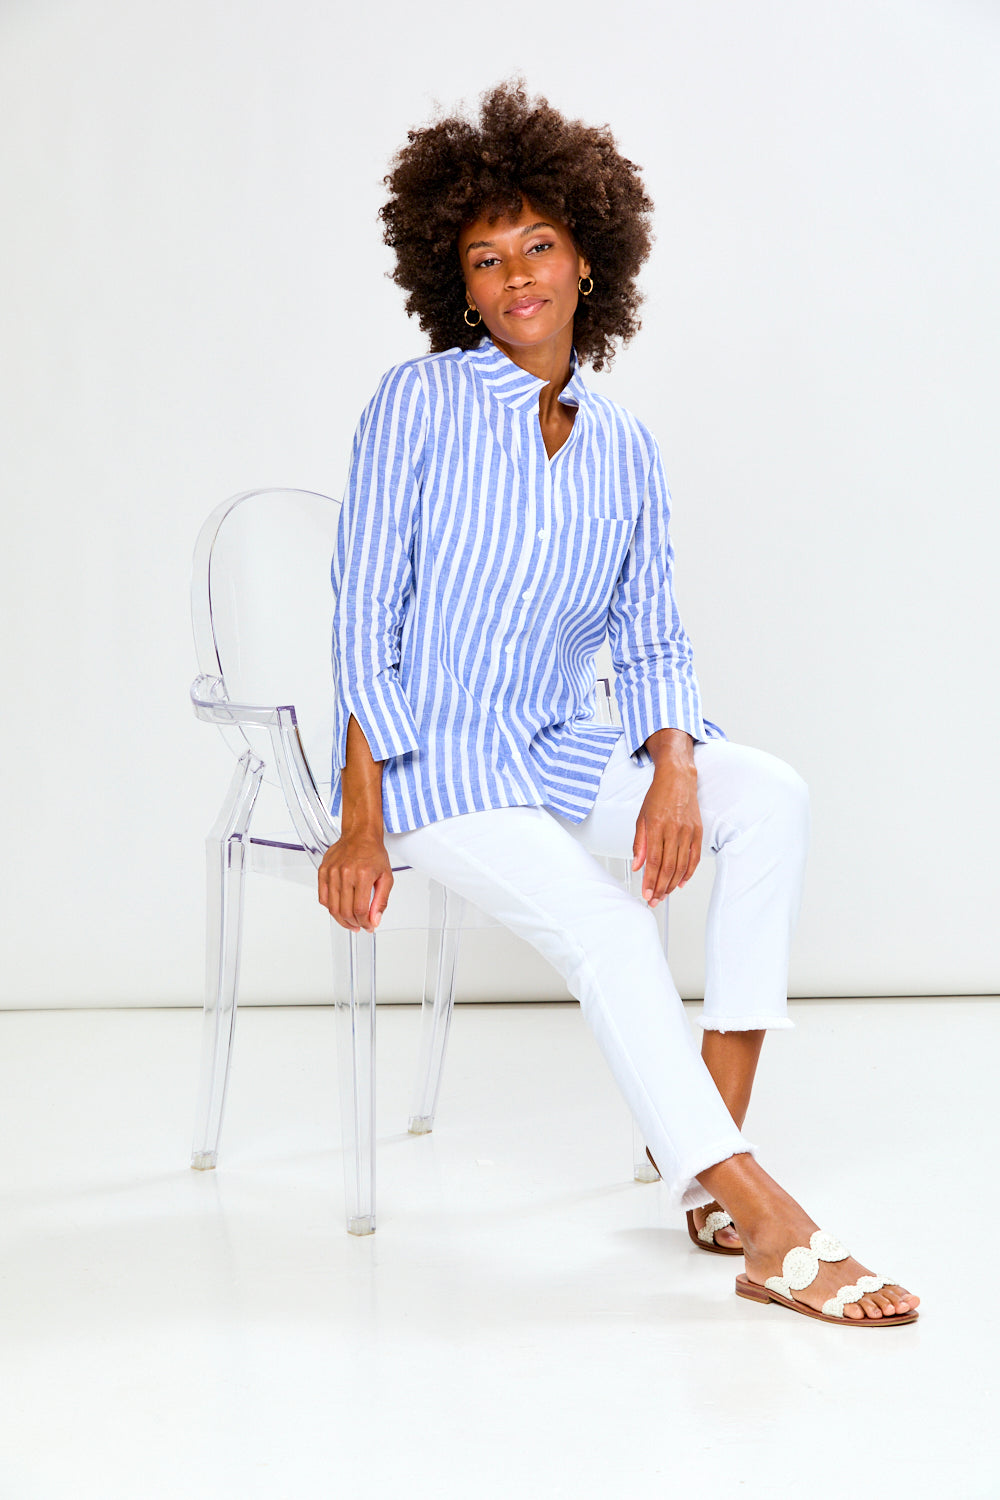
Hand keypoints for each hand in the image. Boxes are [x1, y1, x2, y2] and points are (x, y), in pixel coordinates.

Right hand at [318, 828, 393, 931]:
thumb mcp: (386, 877)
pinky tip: (339, 909)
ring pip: (333, 907)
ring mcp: (332, 872)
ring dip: (342, 920)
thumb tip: (374, 920)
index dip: (364, 922)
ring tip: (350, 922)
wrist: (360, 835)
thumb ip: (381, 901)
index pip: (360, 910)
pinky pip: (323, 898)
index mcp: (363, 875)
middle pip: (345, 911)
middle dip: (354, 923)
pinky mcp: (323, 871)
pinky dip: (330, 908)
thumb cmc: (373, 854)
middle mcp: (346, 873)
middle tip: (359, 925)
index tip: (368, 926)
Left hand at [632, 760, 701, 905]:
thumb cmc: (658, 796)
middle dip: (660, 887)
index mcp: (658, 826)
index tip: (646, 893)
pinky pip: (694, 857)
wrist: (678, 778)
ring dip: (672, 884)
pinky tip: (681, 883)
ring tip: (664, 894)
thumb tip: (637, 866)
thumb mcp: (641, 818)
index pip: (654, 861)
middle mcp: (674, 830)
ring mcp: (688, 831)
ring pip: (681, 865)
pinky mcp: (698, 831)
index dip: (650, 881)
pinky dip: (688, 873)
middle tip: (654, 900)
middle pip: (668, 867)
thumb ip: (639, 843)